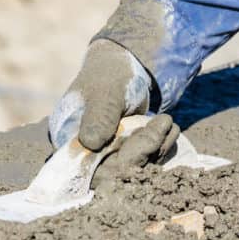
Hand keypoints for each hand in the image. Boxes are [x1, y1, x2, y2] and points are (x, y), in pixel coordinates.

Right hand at [48, 39, 178, 166]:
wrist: (123, 66)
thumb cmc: (108, 75)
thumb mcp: (105, 92)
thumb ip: (100, 115)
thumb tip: (91, 143)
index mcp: (68, 140)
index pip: (88, 168)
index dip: (118, 164)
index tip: (149, 141)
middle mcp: (84, 154)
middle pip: (112, 172)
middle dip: (143, 154)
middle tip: (165, 125)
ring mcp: (105, 156)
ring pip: (131, 168)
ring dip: (155, 150)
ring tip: (168, 123)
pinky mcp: (123, 154)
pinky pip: (142, 162)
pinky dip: (159, 148)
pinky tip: (170, 129)